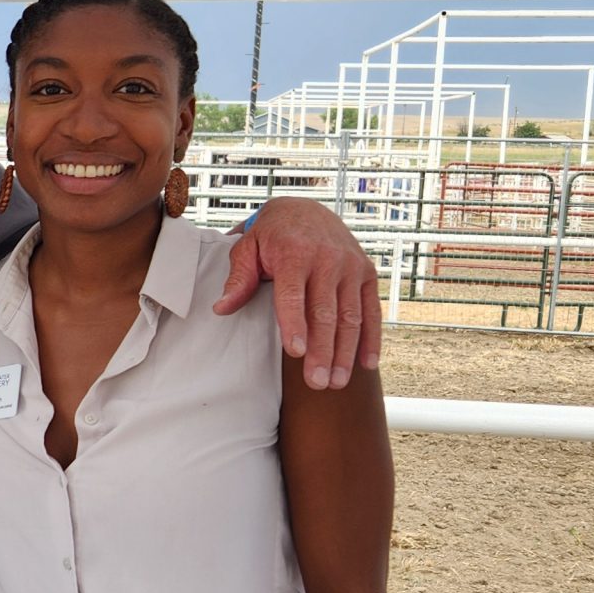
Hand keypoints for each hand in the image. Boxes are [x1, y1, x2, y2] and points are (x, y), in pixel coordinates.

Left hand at [215, 197, 382, 389]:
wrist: (306, 209)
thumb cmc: (271, 235)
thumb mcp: (247, 248)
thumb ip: (238, 279)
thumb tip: (221, 309)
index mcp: (294, 253)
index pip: (294, 294)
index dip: (294, 324)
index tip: (296, 353)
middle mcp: (327, 259)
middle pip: (325, 312)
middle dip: (322, 350)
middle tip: (317, 382)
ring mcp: (351, 266)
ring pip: (351, 316)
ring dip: (345, 352)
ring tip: (336, 383)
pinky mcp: (366, 272)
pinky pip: (372, 309)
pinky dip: (371, 338)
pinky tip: (367, 365)